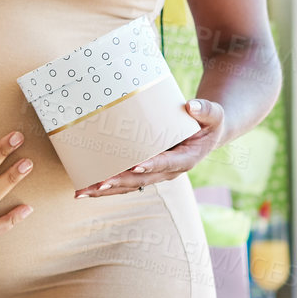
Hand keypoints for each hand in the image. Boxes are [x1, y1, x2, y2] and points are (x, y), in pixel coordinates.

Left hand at [76, 98, 224, 197]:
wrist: (206, 134)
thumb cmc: (208, 122)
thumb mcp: (214, 114)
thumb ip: (206, 110)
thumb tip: (191, 106)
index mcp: (185, 159)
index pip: (167, 163)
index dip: (152, 165)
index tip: (136, 165)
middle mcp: (169, 171)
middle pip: (141, 180)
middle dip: (120, 182)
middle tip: (98, 183)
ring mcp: (156, 174)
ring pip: (129, 185)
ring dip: (106, 190)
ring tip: (82, 192)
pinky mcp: (145, 172)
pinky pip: (125, 181)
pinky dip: (106, 186)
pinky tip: (86, 188)